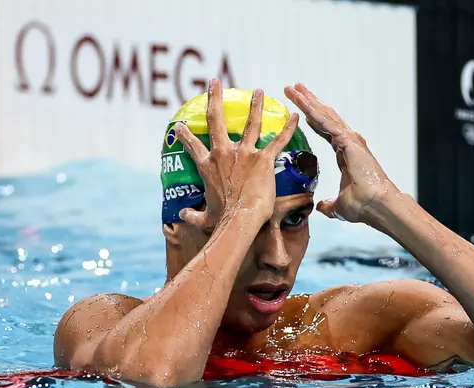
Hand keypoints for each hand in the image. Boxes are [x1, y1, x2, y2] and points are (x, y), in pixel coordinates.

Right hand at [174, 78, 298, 231]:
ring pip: (250, 123)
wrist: (239, 220)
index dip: (184, 134)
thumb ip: (193, 216)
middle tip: (214, 81)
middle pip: (216, 120)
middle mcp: (224, 154)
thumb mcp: (204, 218)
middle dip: (215, 98)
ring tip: (258, 90)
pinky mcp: (263, 159)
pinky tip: (295, 116)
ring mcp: (244, 154)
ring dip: (255, 105)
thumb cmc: (222, 220)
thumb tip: (181, 216)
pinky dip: (288, 128)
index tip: (179, 125)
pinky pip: (278, 140)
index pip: (192, 146)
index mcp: (208, 166)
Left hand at [284, 83, 396, 222]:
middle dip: (309, 102)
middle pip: (324, 117)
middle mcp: (348, 143)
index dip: (313, 120)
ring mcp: (349, 140)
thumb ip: (329, 204)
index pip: (326, 131)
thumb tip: (321, 207)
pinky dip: (314, 111)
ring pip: (324, 115)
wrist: (377, 206)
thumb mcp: (339, 205)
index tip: (301, 110)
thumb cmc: (364, 206)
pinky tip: (302, 102)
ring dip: (308, 101)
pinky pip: (327, 123)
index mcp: (346, 154)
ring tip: (293, 88)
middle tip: (293, 89)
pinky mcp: (349, 141)